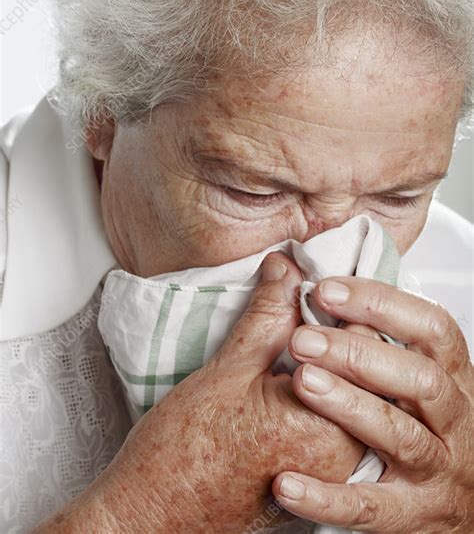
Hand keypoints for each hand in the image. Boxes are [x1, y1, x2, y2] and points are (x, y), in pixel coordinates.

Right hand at [33, 253, 365, 533]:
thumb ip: (267, 314)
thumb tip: (286, 266)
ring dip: (335, 363)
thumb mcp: (227, 369)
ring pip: (353, 397)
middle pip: (365, 374)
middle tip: (309, 306)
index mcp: (326, 428)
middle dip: (341, 332)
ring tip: (299, 339)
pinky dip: (326, 391)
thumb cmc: (182, 450)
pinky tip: (296, 374)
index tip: (318, 288)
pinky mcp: (315, 481)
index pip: (363, 347)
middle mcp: (341, 458)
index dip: (340, 308)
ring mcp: (331, 475)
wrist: (154, 515)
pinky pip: (337, 422)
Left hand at [272, 276, 473, 531]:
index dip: (382, 304)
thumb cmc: (423, 426)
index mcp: (452, 379)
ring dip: (349, 406)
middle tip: (303, 339)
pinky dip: (326, 497)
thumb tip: (306, 276)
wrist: (460, 508)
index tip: (327, 290)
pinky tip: (286, 483)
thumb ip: (375, 334)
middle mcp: (453, 421)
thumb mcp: (413, 377)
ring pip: (399, 435)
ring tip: (301, 383)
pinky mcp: (414, 518)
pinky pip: (370, 509)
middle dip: (359, 353)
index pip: (433, 329)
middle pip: (419, 379)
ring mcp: (437, 471)